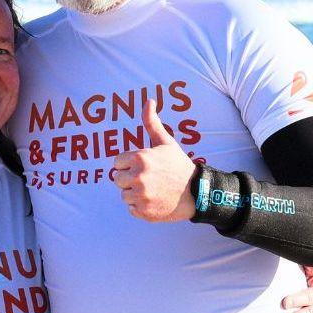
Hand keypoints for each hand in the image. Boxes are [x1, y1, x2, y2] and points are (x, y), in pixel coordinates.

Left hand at [112, 99, 195, 221]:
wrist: (196, 192)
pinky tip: (154, 200)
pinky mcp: (143, 212)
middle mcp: (138, 177)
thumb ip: (152, 123)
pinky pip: (131, 209)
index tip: (143, 166)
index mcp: (140, 158)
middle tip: (148, 179)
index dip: (128, 164)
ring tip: (153, 189)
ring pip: (124, 195)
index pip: (116, 163)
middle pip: (117, 179)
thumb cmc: (178, 165)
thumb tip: (149, 100)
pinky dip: (140, 207)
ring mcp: (141, 196)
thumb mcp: (166, 142)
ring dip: (135, 194)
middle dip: (130, 179)